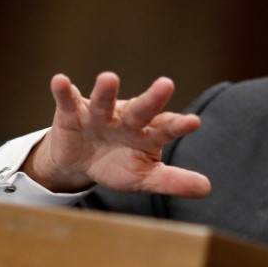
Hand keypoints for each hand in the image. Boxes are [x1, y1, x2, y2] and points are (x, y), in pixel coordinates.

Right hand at [22, 72, 209, 196]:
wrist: (81, 161)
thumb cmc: (119, 165)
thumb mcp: (145, 177)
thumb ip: (173, 181)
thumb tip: (206, 188)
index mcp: (148, 134)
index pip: (167, 129)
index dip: (179, 126)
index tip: (194, 122)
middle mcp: (127, 120)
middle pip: (142, 110)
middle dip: (153, 99)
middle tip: (167, 84)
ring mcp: (100, 114)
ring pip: (104, 102)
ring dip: (106, 92)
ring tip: (109, 78)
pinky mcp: (72, 113)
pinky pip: (68, 101)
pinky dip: (64, 92)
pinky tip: (60, 81)